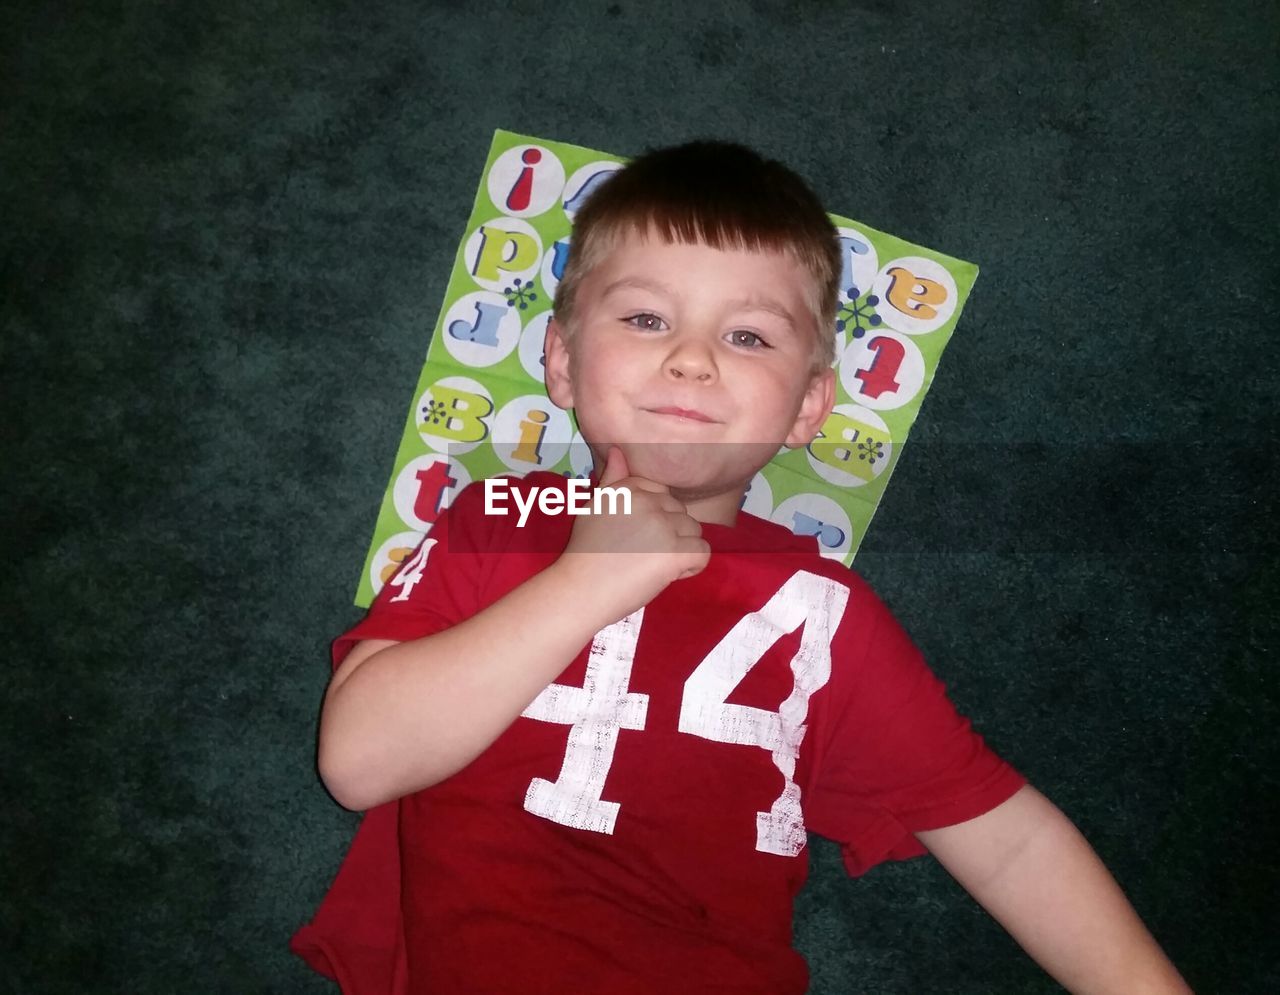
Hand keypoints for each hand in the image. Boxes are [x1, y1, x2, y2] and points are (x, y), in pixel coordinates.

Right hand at [554, 446, 710, 622]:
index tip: (635, 537)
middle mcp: (647, 501)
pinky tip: (669, 574)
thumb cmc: (585, 553)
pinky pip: (703, 553)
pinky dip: (692, 566)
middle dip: (670, 534)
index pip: (662, 493)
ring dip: (681, 549)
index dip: (657, 517)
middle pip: (680, 512)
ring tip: (653, 565)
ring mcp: (662, 525)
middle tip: (641, 555)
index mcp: (628, 488)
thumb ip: (612, 479)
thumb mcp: (594, 508)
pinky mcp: (674, 552)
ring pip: (694, 531)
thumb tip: (618, 450)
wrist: (579, 590)